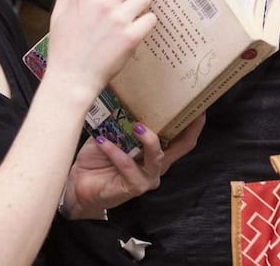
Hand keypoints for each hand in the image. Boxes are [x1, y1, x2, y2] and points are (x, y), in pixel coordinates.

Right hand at [46, 0, 156, 94]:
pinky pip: (150, 19)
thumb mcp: (58, 15)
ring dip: (143, 2)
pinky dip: (147, 22)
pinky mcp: (131, 37)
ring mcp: (118, 20)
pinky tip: (140, 27)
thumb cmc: (64, 49)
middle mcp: (103, 4)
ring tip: (138, 10)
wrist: (72, 78)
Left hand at [61, 114, 204, 219]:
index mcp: (155, 151)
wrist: (79, 183)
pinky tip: (102, 141)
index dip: (194, 124)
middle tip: (179, 108)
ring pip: (157, 157)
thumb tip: (123, 92)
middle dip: (187, 128)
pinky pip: (128, 167)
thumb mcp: (112, 133)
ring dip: (147, 139)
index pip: (181, 138)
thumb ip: (121, 119)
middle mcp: (156, 165)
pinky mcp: (133, 188)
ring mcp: (147, 178)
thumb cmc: (97, 156)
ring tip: (136, 125)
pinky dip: (115, 152)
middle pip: (181, 147)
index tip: (200, 106)